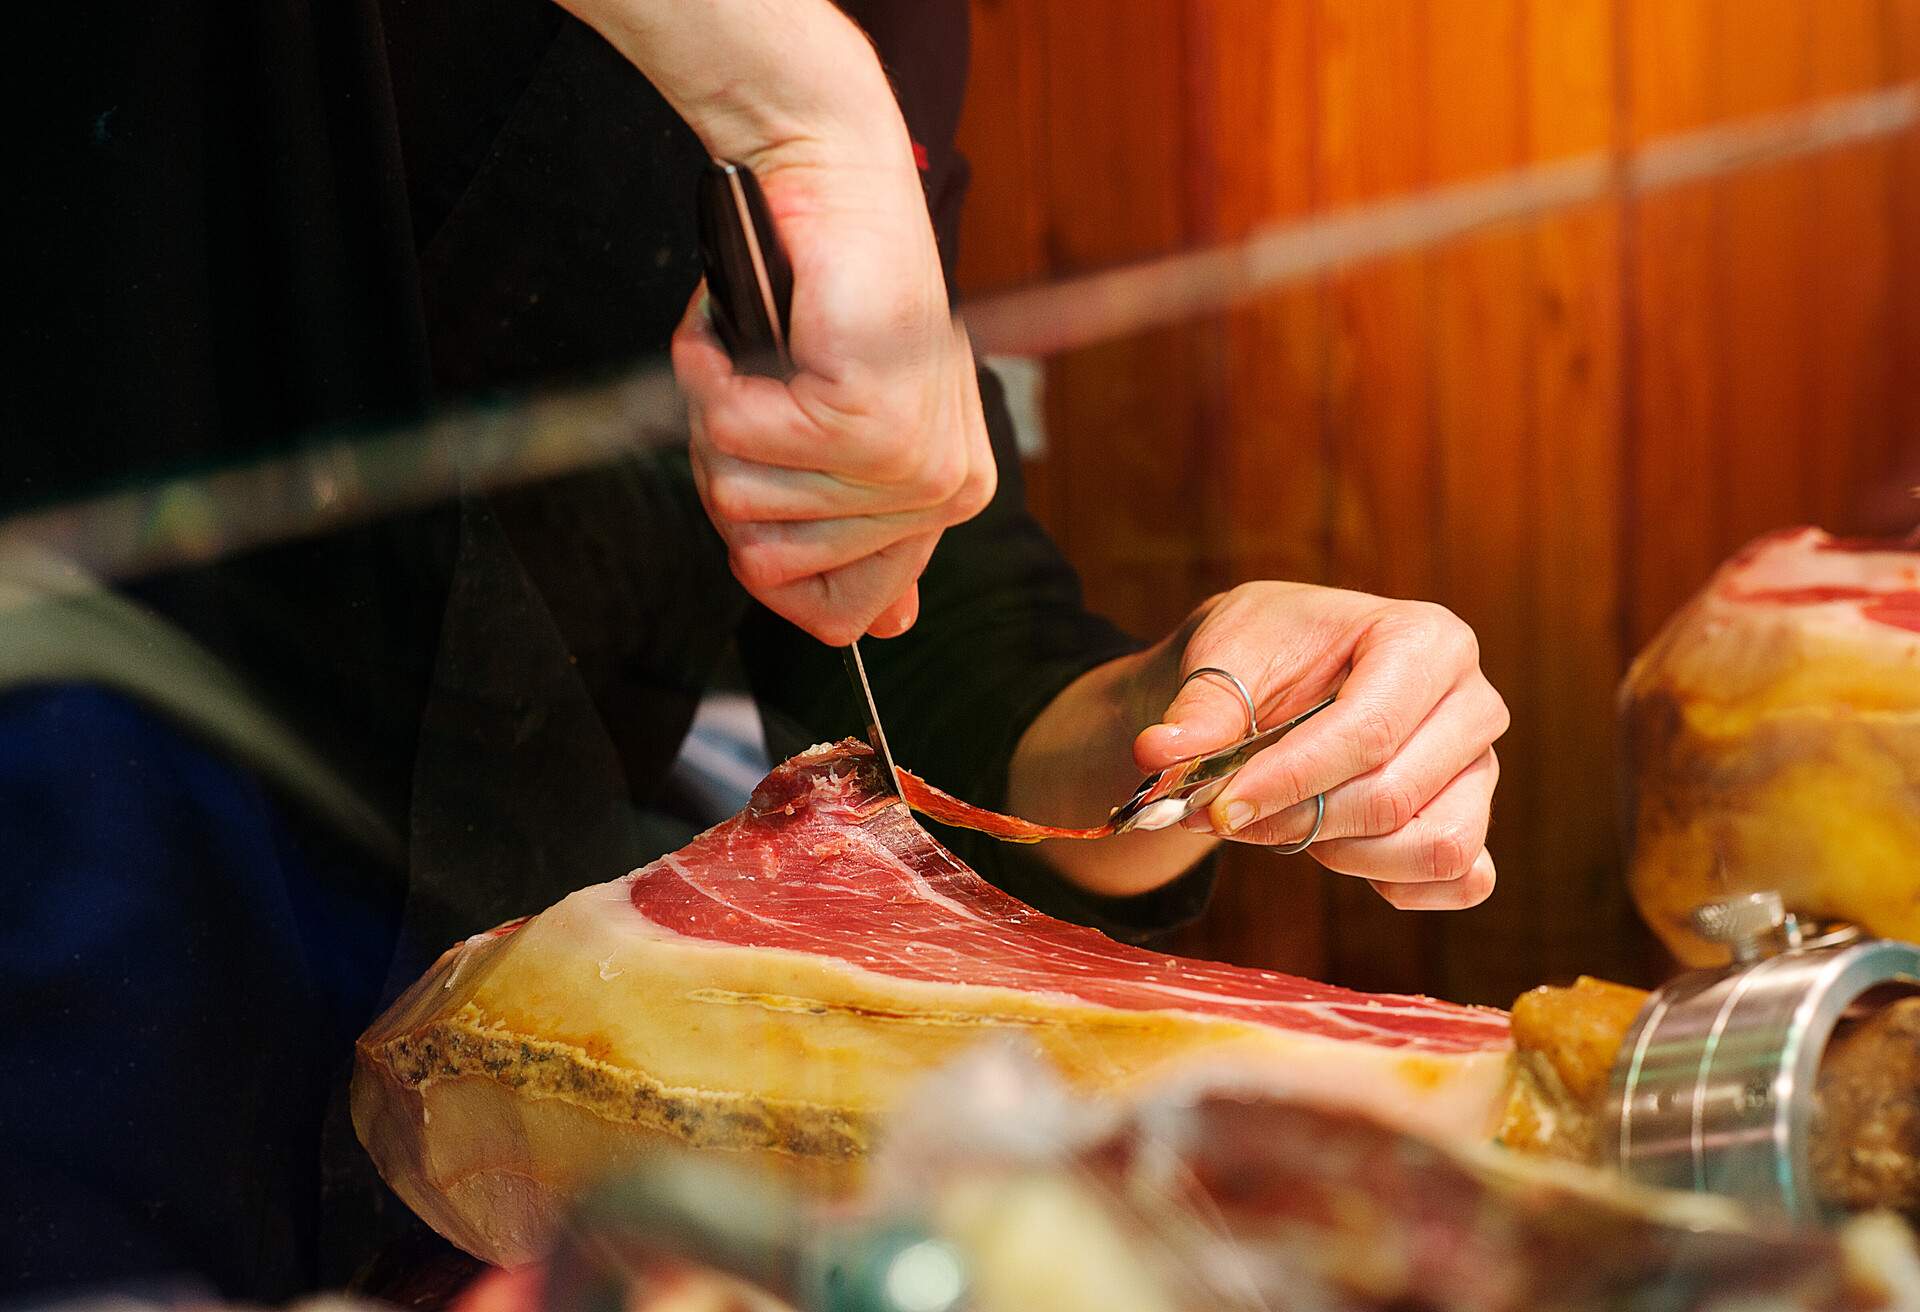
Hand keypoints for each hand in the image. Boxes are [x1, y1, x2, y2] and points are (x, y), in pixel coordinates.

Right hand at [559, 0, 997, 644]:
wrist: (838, 184)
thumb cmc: (829, 300)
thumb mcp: (846, 429)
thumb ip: (861, 529)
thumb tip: (882, 632)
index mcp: (945, 501)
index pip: (843, 621)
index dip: (771, 566)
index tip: (765, 483)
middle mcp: (941, 492)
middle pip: (769, 566)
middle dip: (732, 479)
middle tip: (756, 397)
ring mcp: (910, 462)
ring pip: (743, 503)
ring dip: (718, 422)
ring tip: (755, 359)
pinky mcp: (869, 417)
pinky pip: (735, 441)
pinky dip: (710, 379)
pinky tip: (743, 337)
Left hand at [1133, 583, 1509, 909]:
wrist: (1279, 673)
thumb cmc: (1263, 652)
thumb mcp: (1224, 654)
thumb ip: (1199, 708)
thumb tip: (1158, 754)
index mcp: (1426, 639)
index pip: (1369, 731)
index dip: (1289, 780)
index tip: (1215, 807)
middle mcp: (1472, 702)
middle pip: (1394, 796)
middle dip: (1298, 820)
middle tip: (1226, 816)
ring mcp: (1482, 768)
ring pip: (1434, 847)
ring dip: (1342, 855)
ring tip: (1285, 822)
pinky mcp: (1474, 821)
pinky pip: (1462, 879)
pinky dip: (1395, 883)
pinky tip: (1335, 850)